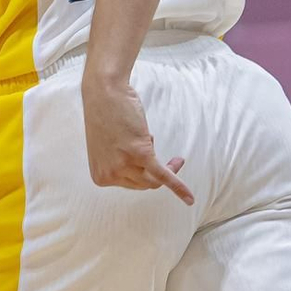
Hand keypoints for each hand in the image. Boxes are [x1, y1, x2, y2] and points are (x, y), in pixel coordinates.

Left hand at [82, 74, 192, 203]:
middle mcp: (109, 175)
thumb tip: (141, 170)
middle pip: (143, 184)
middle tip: (173, 160)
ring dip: (169, 169)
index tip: (151, 160)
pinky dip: (178, 187)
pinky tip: (189, 198)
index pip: (130, 185)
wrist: (104, 92)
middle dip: (158, 172)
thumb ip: (119, 164)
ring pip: (154, 180)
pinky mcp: (140, 154)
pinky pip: (163, 175)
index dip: (143, 172)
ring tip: (178, 159)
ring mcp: (124, 165)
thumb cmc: (105, 114)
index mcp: (100, 176)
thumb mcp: (107, 149)